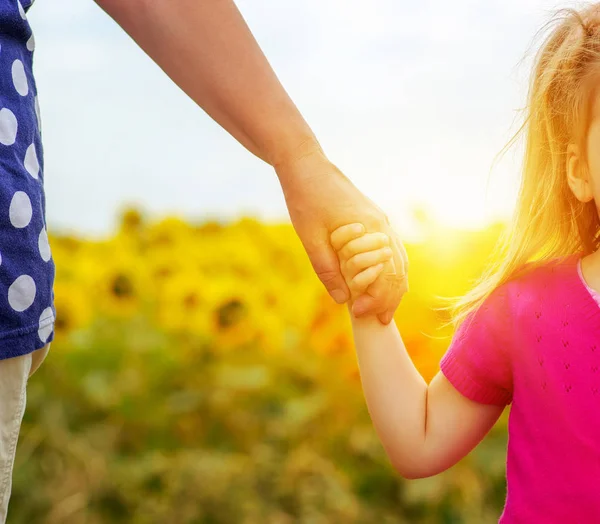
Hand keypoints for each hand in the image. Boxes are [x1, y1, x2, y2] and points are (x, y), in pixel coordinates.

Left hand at [275, 140, 408, 323]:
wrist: (307, 166)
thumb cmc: (306, 199)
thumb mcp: (311, 238)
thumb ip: (327, 270)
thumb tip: (343, 300)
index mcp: (371, 229)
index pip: (386, 274)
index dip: (376, 299)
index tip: (359, 314)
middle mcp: (382, 225)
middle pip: (398, 270)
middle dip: (391, 298)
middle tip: (382, 321)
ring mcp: (381, 221)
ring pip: (399, 260)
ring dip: (394, 286)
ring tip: (386, 308)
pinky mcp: (374, 219)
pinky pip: (392, 250)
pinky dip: (391, 270)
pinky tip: (382, 282)